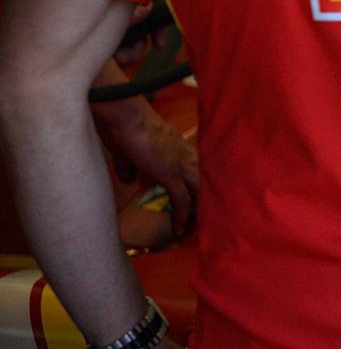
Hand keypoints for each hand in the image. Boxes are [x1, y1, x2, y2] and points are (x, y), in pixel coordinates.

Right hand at [98, 99, 197, 236]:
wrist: (125, 114)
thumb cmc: (125, 127)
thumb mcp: (129, 152)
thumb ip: (129, 166)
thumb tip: (127, 178)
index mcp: (183, 151)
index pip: (202, 176)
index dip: (201, 195)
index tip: (198, 212)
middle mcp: (189, 158)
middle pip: (208, 187)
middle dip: (207, 208)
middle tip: (201, 228)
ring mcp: (182, 165)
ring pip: (202, 195)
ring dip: (199, 216)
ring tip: (193, 234)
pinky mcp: (171, 173)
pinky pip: (183, 201)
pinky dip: (182, 218)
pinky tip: (178, 231)